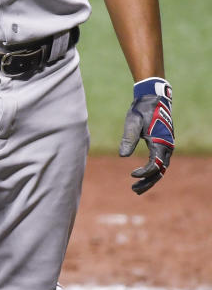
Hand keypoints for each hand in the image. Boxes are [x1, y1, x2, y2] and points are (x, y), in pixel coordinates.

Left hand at [119, 78, 173, 194]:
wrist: (153, 98)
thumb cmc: (142, 110)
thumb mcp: (133, 123)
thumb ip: (128, 139)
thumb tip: (122, 156)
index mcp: (161, 143)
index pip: (155, 165)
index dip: (144, 173)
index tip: (131, 175)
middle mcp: (167, 147)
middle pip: (160, 171)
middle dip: (148, 182)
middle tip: (134, 190)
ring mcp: (167, 146)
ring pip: (161, 168)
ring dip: (150, 179)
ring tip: (136, 188)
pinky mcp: (163, 144)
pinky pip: (160, 162)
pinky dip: (152, 171)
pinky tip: (142, 175)